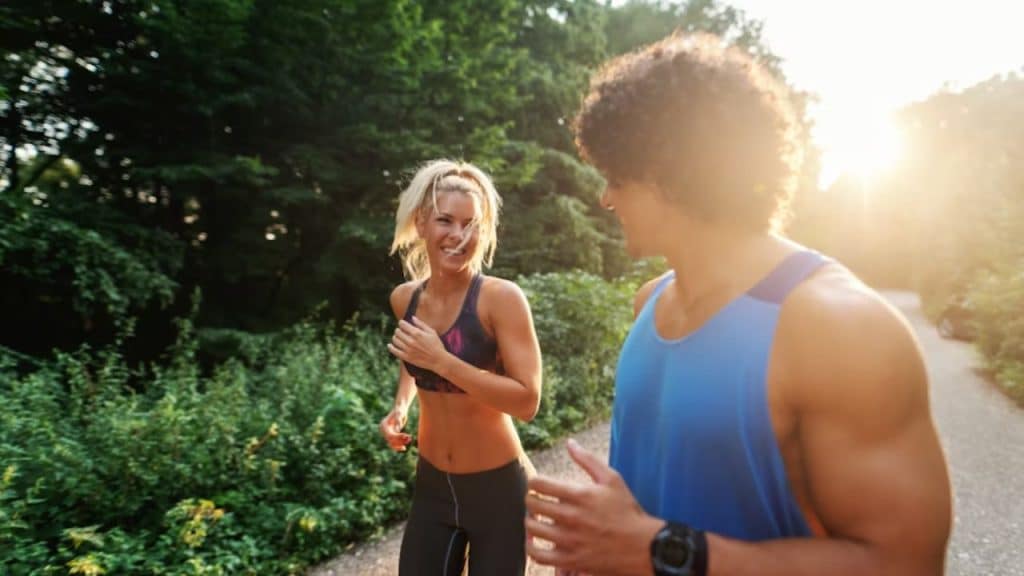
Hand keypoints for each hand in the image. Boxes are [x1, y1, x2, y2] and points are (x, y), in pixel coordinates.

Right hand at [379, 406, 410, 451]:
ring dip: (400, 444)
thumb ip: (398, 420)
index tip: (406, 436)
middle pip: (390, 440)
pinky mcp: (391, 434)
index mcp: (383, 425)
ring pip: (392, 443)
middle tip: (409, 439)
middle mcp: (383, 430)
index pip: (390, 435)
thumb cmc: (400, 409)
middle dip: (400, 441)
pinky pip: (393, 443)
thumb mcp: (399, 413)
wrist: (400, 408)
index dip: (398, 437)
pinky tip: (404, 448)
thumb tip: (397, 430)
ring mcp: (387, 433)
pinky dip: (398, 446)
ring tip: (409, 440)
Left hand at [387, 317, 448, 372]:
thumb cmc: (436, 345)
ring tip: (397, 337)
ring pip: (395, 340)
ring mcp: (408, 350)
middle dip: (398, 330)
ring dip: (395, 337)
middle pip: (398, 332)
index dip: (401, 323)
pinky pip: (395, 351)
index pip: (403, 325)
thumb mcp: (431, 332)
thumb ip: (421, 324)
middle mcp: (411, 341)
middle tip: (400, 330)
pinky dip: (391, 347)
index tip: (401, 323)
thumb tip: (412, 318)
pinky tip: (390, 345)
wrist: (438, 360)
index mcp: (417, 333)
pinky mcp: (406, 357)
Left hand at [525, 439, 661, 575]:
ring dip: (531, 521)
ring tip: (538, 519)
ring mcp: (569, 540)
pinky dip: (531, 547)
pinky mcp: (570, 560)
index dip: (535, 482)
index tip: (540, 486)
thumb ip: (588, 459)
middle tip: (538, 501)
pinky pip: (538, 555)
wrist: (642, 546)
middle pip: (532, 504)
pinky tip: (536, 541)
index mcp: (579, 495)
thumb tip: (569, 442)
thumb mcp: (612, 479)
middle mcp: (571, 517)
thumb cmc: (627, 510)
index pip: (539, 483)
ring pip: (532, 528)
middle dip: (532, 499)